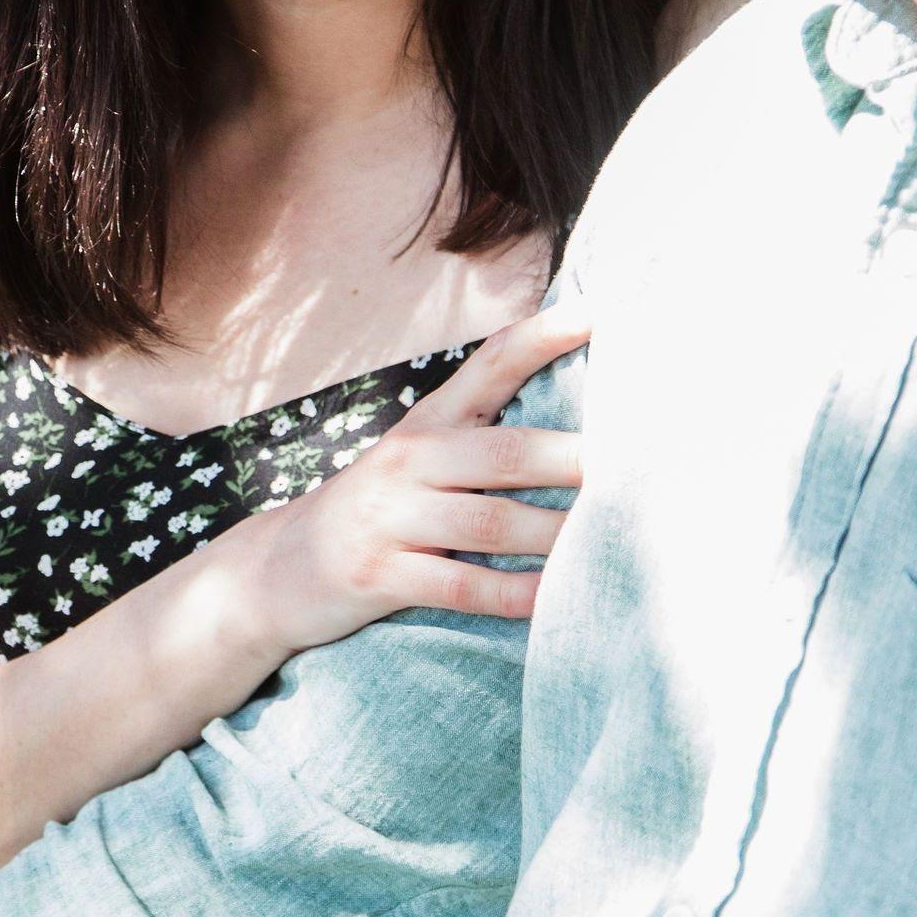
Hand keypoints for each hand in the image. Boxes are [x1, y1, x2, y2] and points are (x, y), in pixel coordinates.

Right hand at [215, 310, 587, 659]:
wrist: (276, 572)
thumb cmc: (375, 512)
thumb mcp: (413, 460)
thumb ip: (478, 438)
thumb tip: (578, 431)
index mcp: (424, 425)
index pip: (488, 366)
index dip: (541, 338)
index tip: (597, 315)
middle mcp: (407, 462)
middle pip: (505, 454)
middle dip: (573, 459)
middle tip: (640, 464)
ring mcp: (390, 520)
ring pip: (491, 524)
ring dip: (557, 534)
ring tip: (615, 538)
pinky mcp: (380, 577)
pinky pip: (463, 588)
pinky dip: (515, 596)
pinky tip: (556, 601)